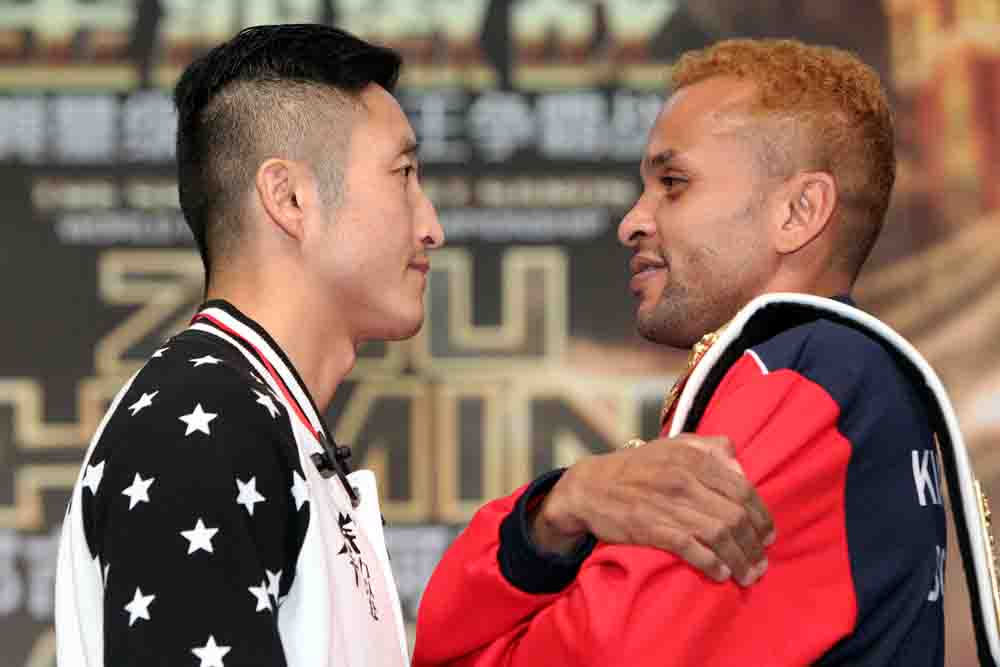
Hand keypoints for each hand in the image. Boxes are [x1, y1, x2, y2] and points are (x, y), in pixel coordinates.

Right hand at [529, 434, 774, 585]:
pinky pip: (692, 549)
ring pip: (719, 535)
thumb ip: (709, 448)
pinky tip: (721, 573)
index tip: (768, 535)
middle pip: (735, 516)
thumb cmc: (635, 467)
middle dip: (755, 545)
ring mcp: (668, 505)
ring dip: (740, 560)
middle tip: (761, 563)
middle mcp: (684, 480)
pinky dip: (711, 563)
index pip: (742, 489)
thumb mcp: (671, 445)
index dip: (762, 516)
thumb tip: (740, 466)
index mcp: (693, 459)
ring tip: (748, 575)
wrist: (589, 487)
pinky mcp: (653, 528)